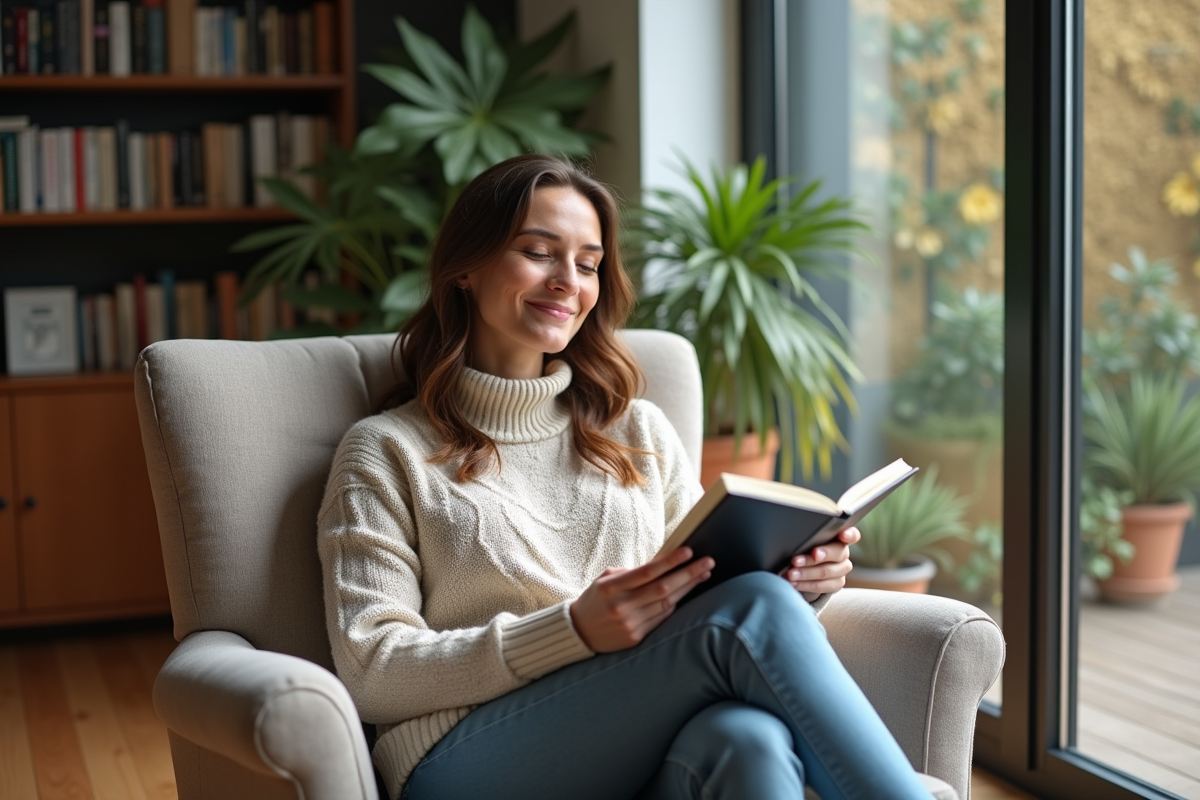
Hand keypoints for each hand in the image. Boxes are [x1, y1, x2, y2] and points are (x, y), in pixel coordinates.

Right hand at [569, 548, 713, 652]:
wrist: (578, 632)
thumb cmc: (595, 600)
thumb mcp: (605, 580)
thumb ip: (630, 573)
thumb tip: (662, 564)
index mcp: (611, 587)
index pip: (647, 572)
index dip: (670, 561)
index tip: (689, 551)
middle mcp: (621, 606)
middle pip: (663, 588)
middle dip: (688, 574)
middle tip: (708, 562)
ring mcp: (630, 624)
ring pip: (666, 604)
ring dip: (687, 588)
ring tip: (703, 575)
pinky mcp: (636, 637)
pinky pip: (662, 618)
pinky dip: (675, 604)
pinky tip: (686, 593)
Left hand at [785, 526, 859, 601]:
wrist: (808, 567)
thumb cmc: (806, 547)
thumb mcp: (807, 540)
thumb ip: (808, 538)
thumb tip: (793, 538)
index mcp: (841, 536)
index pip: (852, 534)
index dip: (849, 535)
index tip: (842, 535)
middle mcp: (844, 552)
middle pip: (836, 554)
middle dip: (814, 558)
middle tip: (796, 560)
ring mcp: (842, 569)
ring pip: (827, 571)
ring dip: (805, 573)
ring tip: (790, 574)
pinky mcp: (837, 583)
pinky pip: (822, 586)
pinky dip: (805, 584)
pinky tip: (794, 583)